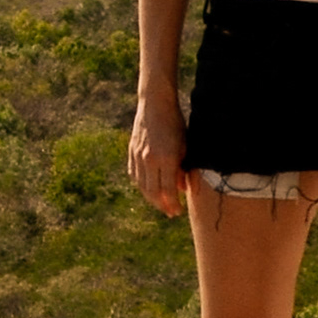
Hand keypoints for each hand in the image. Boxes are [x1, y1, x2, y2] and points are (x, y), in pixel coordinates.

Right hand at [128, 92, 187, 218]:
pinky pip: (134, 176)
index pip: (167, 191)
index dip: (172, 204)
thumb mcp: (187, 147)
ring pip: (141, 186)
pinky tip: (149, 189)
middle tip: (170, 212)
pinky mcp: (131, 152)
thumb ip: (186, 170)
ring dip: (151, 198)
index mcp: (166, 158)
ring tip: (161, 203)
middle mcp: (149, 160)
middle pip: (152, 192)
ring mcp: (138, 156)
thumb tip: (183, 190)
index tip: (177, 212)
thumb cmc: (176, 124)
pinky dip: (141, 186)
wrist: (155, 105)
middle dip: (162, 205)